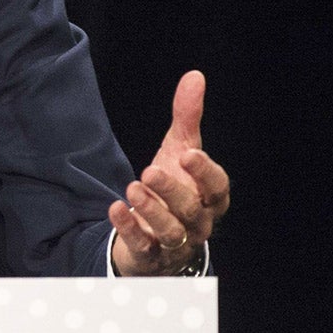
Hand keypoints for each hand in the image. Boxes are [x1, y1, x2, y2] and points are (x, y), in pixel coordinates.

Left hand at [110, 69, 231, 275]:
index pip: (218, 187)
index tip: (188, 155)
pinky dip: (130, 228)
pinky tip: (115, 209)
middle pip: (192, 210)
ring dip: (152, 211)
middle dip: (172, 191)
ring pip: (172, 231)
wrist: (156, 230)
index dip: (205, 173)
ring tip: (132, 188)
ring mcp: (176, 242)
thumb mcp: (179, 150)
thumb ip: (188, 117)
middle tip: (149, 171)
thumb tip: (194, 77)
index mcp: (211, 197)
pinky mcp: (151, 255)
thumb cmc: (176, 187)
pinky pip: (144, 245)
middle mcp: (199, 222)